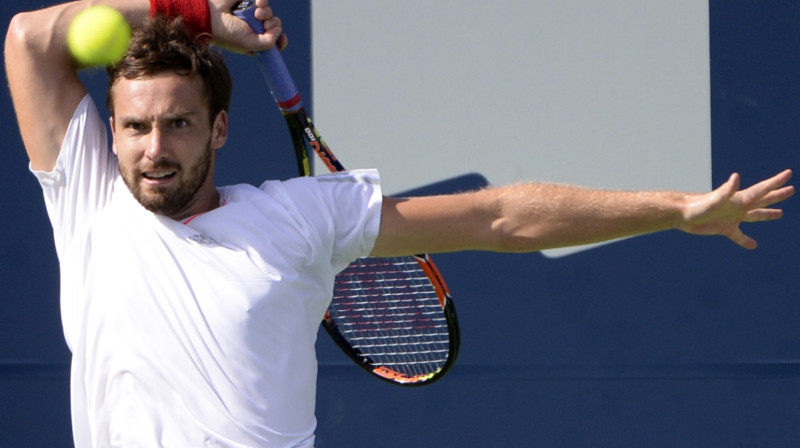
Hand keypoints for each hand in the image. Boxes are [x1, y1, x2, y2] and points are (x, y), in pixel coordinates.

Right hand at [209, 0, 287, 52]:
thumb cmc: (227, 33)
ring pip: (269, 12)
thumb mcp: (250, 45)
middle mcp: (253, 27)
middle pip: (274, 25)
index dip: (280, 40)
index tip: (282, 38)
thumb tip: (279, 29)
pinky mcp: (247, 0)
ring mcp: (250, 13)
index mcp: (253, 41)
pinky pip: (263, 0)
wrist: (211, 15)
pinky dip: (263, 1)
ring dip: (267, 12)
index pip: (273, 42)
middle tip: (264, 25)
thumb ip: (269, 42)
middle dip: (273, 25)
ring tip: (257, 14)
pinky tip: (258, 3)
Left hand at [678, 169, 793, 248]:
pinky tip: (753, 245)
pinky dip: (746, 240)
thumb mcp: (715, 199)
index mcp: (740, 199)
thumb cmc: (697, 206)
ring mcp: (732, 217)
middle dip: (777, 195)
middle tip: (791, 189)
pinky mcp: (724, 228)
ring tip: (780, 214)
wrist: (681, 214)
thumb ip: (727, 190)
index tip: (789, 174)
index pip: (762, 189)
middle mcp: (738, 206)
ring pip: (754, 216)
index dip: (776, 182)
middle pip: (762, 200)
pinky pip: (739, 236)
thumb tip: (736, 177)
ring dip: (767, 215)